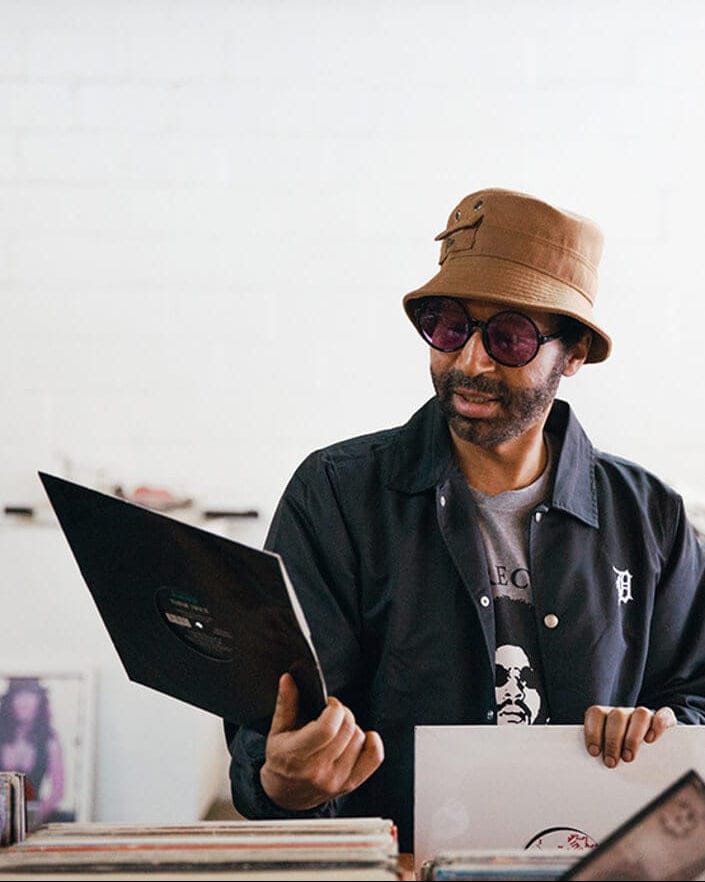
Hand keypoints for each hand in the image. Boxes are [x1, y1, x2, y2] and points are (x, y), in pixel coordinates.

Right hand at [260, 672, 383, 810]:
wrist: (284, 796)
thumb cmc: (281, 762)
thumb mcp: (277, 732)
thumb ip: (285, 704)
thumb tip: (289, 680)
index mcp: (297, 756)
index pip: (327, 728)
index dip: (334, 708)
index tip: (329, 703)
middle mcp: (319, 770)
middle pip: (347, 730)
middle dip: (343, 713)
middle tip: (333, 713)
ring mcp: (336, 780)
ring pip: (360, 739)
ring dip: (352, 728)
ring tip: (339, 730)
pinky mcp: (350, 784)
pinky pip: (374, 758)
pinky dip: (373, 743)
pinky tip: (362, 738)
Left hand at [583, 705, 676, 767]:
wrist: (652, 745)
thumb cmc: (623, 752)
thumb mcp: (610, 753)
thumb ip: (602, 753)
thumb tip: (593, 770)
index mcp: (607, 716)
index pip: (596, 713)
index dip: (593, 731)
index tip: (594, 752)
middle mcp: (625, 713)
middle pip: (617, 716)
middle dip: (613, 740)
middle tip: (611, 762)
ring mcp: (644, 715)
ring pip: (640, 714)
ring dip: (633, 737)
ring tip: (629, 757)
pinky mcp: (666, 719)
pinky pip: (663, 715)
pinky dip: (658, 726)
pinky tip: (651, 740)